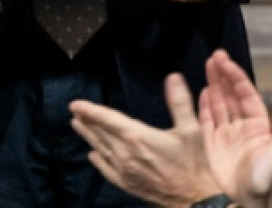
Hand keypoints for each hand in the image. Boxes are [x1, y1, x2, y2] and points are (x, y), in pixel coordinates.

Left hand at [70, 73, 222, 207]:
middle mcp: (126, 154)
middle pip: (100, 134)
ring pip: (101, 150)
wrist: (197, 201)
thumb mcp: (192, 129)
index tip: (75, 104)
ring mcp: (125, 171)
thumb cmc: (196, 164)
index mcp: (138, 137)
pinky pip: (107, 171)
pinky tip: (92, 156)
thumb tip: (173, 77)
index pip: (107, 119)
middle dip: (87, 121)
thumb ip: (180, 102)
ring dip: (89, 137)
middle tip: (75, 112)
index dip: (90, 110)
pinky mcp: (128, 185)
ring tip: (77, 126)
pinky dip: (98, 161)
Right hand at [199, 50, 271, 207]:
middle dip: (224, 75)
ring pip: (218, 102)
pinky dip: (204, 104)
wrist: (237, 202)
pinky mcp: (209, 143)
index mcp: (258, 127)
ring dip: (213, 83)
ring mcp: (224, 134)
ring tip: (208, 64)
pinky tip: (202, 90)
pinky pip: (206, 119)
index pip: (247, 95)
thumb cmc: (261, 181)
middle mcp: (241, 127)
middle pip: (231, 94)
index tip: (227, 62)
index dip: (237, 77)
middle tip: (216, 56)